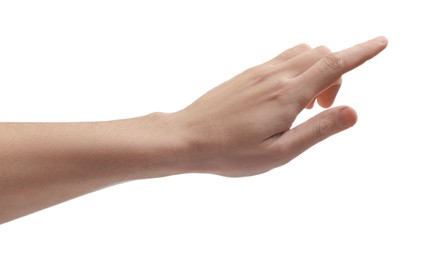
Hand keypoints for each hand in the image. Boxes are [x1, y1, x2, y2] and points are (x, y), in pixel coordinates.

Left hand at [172, 36, 387, 176]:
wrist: (186, 137)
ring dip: (315, 72)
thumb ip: (318, 131)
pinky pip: (281, 60)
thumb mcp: (280, 152)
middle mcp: (274, 76)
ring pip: (301, 54)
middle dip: (336, 74)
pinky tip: (283, 100)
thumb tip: (353, 113)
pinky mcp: (246, 74)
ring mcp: (258, 72)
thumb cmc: (230, 152)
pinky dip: (296, 71)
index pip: (334, 64)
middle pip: (321, 55)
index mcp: (287, 95)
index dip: (361, 52)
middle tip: (323, 109)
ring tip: (304, 107)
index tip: (381, 42)